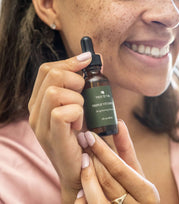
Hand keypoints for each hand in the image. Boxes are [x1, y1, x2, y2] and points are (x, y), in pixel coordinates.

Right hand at [28, 52, 91, 202]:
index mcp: (39, 102)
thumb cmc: (80, 135)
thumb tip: (87, 61)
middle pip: (52, 75)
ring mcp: (41, 124)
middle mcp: (35, 111)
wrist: (77, 167)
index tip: (87, 59)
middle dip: (75, 79)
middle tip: (83, 96)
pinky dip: (77, 114)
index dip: (69, 61)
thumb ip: (76, 87)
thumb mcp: (76, 107)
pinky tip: (79, 125)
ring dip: (77, 100)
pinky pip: (61, 112)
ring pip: (56, 92)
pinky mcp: (52, 135)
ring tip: (80, 114)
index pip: (47, 70)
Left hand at [75, 121, 159, 202]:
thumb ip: (127, 149)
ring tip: (83, 159)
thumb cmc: (135, 191)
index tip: (89, 136)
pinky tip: (80, 187)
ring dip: (86, 176)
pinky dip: (82, 198)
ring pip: (96, 197)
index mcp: (148, 194)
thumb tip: (119, 124)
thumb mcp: (135, 171)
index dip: (102, 151)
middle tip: (81, 141)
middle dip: (92, 158)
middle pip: (107, 180)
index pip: (120, 168)